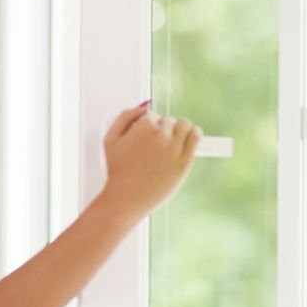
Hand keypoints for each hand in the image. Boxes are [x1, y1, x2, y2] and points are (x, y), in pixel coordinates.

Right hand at [100, 102, 201, 219]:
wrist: (126, 198)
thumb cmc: (117, 171)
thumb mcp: (110, 139)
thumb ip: (125, 117)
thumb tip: (144, 108)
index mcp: (143, 127)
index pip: (152, 115)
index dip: (147, 126)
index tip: (145, 138)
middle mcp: (161, 136)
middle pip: (168, 120)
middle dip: (162, 129)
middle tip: (155, 144)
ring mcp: (174, 148)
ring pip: (184, 124)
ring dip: (179, 128)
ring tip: (172, 139)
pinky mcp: (184, 161)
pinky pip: (196, 136)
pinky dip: (194, 133)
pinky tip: (189, 136)